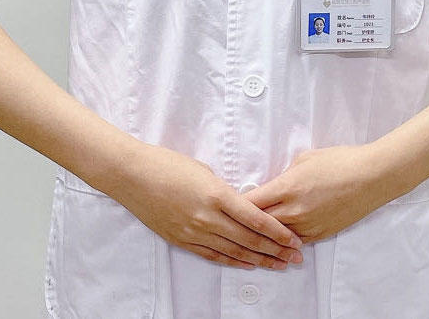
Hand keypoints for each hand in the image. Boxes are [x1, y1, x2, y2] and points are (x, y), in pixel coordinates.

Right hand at [114, 143, 303, 269]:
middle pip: (249, 239)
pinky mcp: (182, 240)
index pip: (256, 219)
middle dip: (276, 249)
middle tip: (295, 256)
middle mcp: (208, 218)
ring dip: (259, 259)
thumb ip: (224, 190)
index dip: (278, 232)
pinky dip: (233, 261)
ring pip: (234, 251)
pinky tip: (247, 264)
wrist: (133, 175)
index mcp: (217, 195)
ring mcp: (194, 232)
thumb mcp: (204, 171)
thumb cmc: (167, 164)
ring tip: (278, 264)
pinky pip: (213, 255)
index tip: (294, 238)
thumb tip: (240, 204)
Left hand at [242, 145, 387, 242]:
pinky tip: (276, 241)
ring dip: (264, 235)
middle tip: (233, 223)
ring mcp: (307, 225)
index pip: (252, 203)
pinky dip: (284, 240)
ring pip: (276, 237)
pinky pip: (295, 241)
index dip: (237, 206)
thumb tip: (274, 185)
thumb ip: (284, 176)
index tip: (227, 205)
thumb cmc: (340, 162)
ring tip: (250, 236)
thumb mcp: (304, 159)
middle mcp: (295, 210)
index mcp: (287, 187)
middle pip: (259, 223)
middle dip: (245, 223)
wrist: (370, 177)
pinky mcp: (320, 234)